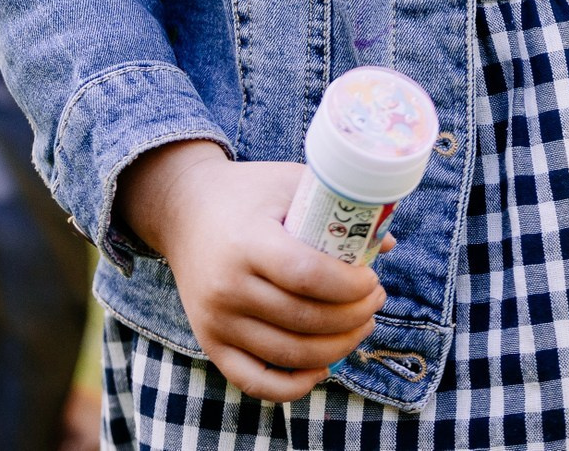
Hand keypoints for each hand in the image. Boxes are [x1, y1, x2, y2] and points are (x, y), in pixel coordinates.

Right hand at [115, 141, 386, 401]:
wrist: (183, 211)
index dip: (350, 286)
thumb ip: (336, 208)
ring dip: (337, 348)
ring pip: (289, 354)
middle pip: (304, 319)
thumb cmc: (248, 194)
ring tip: (361, 326)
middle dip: (354, 317)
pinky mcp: (210, 342)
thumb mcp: (289, 184)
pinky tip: (322, 368)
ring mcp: (216, 320)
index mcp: (248, 243)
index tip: (372, 279)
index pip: (307, 276)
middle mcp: (227, 287)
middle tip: (376, 301)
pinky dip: (293, 386)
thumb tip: (384, 245)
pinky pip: (254, 381)